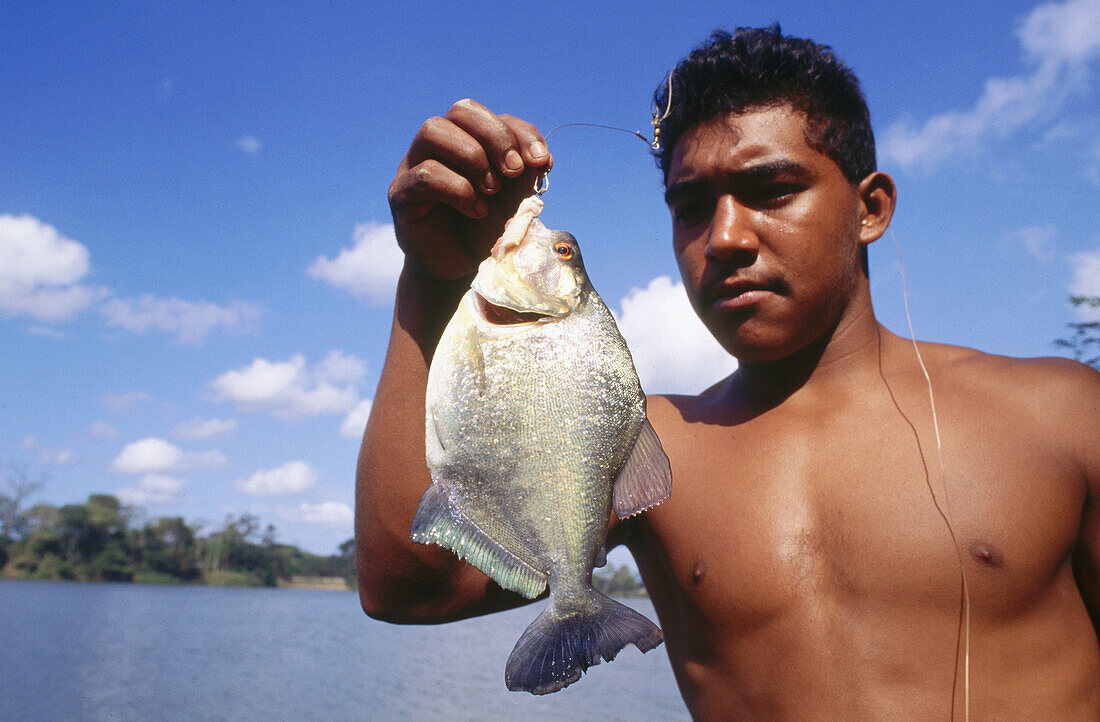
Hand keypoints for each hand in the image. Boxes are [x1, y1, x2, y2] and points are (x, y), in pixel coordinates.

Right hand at [388, 99, 551, 280]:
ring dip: (472, 156)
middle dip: (496, 136)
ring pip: (433, 130)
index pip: (493, 117)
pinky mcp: (402, 192)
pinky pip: (424, 174)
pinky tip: (476, 210)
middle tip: (514, 170)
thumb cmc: (484, 230)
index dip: (521, 132)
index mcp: (470, 141)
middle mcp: (439, 145)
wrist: (458, 270)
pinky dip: (457, 189)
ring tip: (492, 189)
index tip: (542, 161)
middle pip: (462, 110)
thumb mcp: (513, 201)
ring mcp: (415, 164)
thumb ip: (524, 178)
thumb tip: (540, 159)